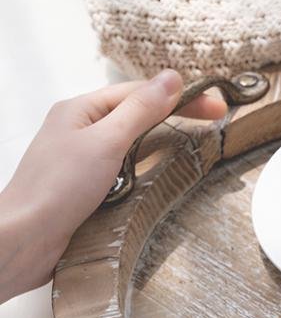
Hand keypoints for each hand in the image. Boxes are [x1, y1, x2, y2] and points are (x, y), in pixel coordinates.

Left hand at [0, 70, 226, 303]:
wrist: (27, 239)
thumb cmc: (57, 188)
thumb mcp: (106, 142)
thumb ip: (140, 111)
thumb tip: (171, 79)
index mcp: (80, 110)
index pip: (139, 93)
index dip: (180, 96)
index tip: (216, 106)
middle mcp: (81, 130)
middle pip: (137, 115)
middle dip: (175, 115)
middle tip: (215, 120)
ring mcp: (84, 160)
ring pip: (132, 144)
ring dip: (162, 142)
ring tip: (196, 143)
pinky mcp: (89, 188)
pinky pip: (126, 171)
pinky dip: (147, 170)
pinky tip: (161, 176)